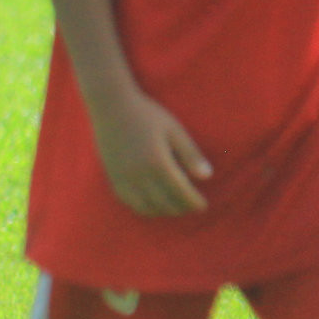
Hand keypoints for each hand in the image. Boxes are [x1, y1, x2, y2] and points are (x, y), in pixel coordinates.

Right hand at [90, 91, 212, 215]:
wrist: (111, 107)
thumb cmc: (147, 115)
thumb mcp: (174, 130)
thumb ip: (190, 154)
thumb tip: (207, 177)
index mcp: (158, 163)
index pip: (181, 193)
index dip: (194, 203)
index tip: (203, 206)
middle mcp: (140, 176)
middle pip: (165, 204)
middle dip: (181, 208)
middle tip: (191, 206)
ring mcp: (124, 179)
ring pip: (147, 208)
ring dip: (163, 211)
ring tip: (174, 206)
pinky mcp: (113, 178)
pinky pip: (130, 203)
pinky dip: (144, 208)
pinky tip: (153, 203)